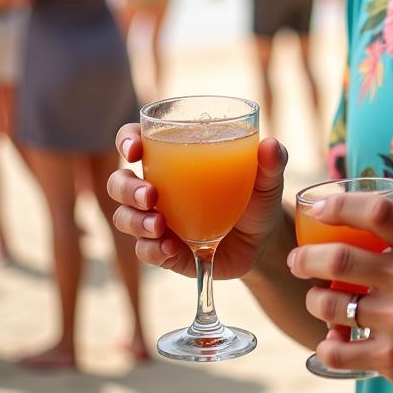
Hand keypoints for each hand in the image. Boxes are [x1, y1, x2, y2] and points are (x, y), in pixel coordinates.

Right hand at [107, 123, 286, 278]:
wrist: (263, 241)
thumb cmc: (259, 196)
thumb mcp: (269, 178)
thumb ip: (272, 160)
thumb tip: (270, 145)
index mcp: (175, 158)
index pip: (136, 141)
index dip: (127, 141)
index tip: (135, 150)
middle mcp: (159, 188)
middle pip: (120, 182)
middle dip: (127, 188)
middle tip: (151, 196)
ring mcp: (159, 220)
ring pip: (125, 217)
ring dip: (135, 221)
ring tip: (159, 225)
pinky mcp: (167, 251)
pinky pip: (145, 251)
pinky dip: (152, 250)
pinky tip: (170, 248)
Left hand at [287, 193, 392, 392]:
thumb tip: (362, 210)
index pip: (376, 212)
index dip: (339, 206)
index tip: (319, 210)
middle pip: (340, 259)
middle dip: (306, 258)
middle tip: (297, 260)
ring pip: (331, 306)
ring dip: (314, 301)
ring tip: (315, 299)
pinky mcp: (392, 357)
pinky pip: (339, 352)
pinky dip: (327, 345)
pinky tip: (330, 339)